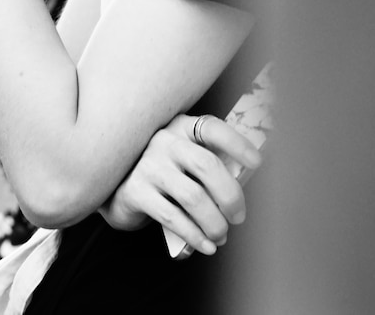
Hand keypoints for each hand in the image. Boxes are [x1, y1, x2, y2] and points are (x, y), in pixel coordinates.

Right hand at [98, 114, 260, 255]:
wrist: (117, 188)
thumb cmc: (164, 173)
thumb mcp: (183, 159)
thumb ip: (206, 165)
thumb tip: (241, 189)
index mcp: (181, 127)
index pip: (213, 128)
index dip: (237, 144)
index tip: (257, 162)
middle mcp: (164, 140)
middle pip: (207, 165)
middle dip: (230, 195)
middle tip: (238, 217)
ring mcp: (147, 165)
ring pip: (193, 196)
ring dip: (214, 222)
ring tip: (222, 235)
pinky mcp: (135, 192)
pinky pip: (173, 218)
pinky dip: (195, 236)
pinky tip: (207, 246)